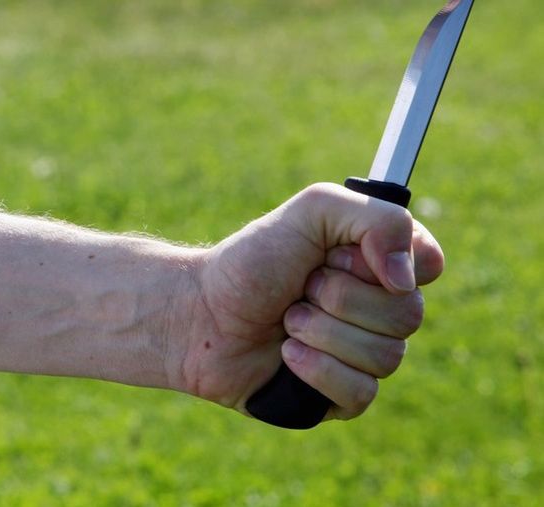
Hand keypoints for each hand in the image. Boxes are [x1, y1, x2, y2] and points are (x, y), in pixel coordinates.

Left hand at [168, 183, 444, 421]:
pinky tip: (285, 355)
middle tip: (300, 288)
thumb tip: (409, 277)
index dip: (387, 264)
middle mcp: (377, 308)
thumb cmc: (249, 263)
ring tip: (286, 320)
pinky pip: (362, 393)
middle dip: (340, 298)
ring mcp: (360, 354)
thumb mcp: (311, 212)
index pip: (429, 265)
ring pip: (388, 358)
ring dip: (323, 333)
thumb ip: (376, 219)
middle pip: (408, 315)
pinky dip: (318, 370)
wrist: (197, 315)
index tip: (338, 256)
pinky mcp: (339, 396)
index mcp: (377, 262)